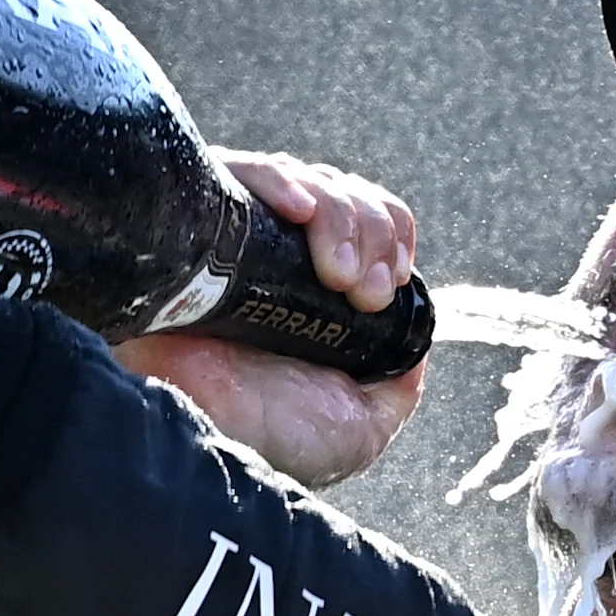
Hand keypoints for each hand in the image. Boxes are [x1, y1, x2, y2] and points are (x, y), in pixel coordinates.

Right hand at [117, 152, 425, 487]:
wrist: (208, 443)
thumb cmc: (273, 441)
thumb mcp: (362, 427)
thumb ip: (397, 387)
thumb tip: (417, 340)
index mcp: (314, 293)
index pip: (364, 221)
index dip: (389, 231)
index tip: (390, 281)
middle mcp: (277, 260)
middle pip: (340, 192)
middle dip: (372, 229)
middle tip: (366, 291)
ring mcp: (238, 240)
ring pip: (303, 182)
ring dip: (340, 213)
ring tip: (338, 275)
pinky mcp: (197, 227)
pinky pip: (240, 171)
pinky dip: (281, 181)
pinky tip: (300, 211)